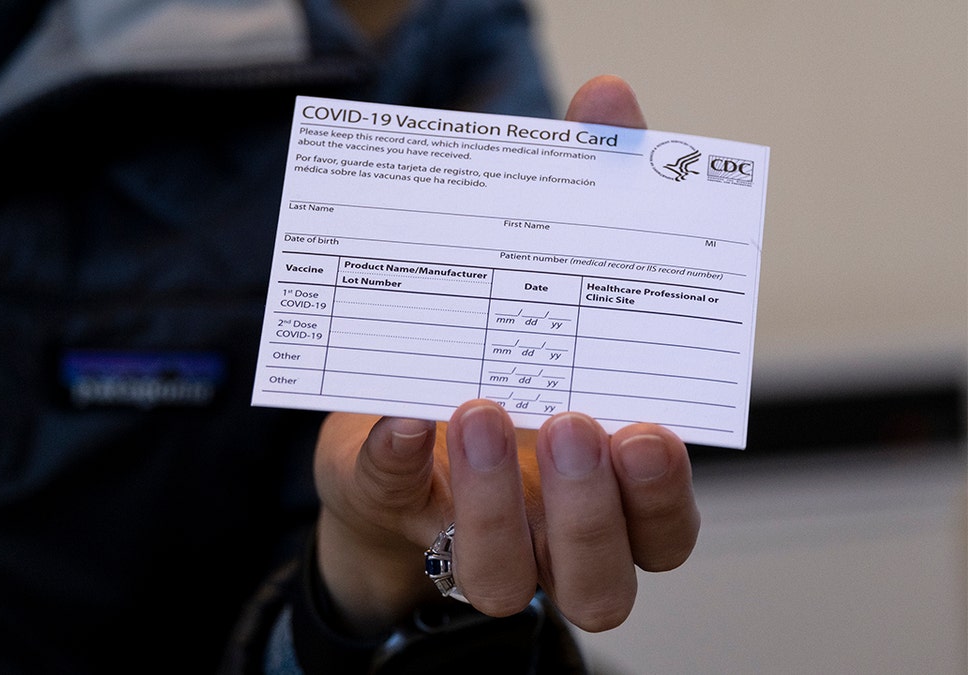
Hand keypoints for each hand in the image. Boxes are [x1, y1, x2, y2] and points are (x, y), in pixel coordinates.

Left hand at [312, 76, 698, 635]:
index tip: (649, 429)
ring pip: (507, 581)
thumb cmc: (509, 347)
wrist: (411, 418)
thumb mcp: (553, 274)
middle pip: (602, 577)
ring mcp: (478, 535)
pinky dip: (397, 460)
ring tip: (473, 408)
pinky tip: (399, 410)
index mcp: (611, 489)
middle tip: (568, 420)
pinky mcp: (403, 513)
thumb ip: (594, 194)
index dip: (662, 494)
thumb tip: (609, 102)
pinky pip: (398, 508)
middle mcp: (555, 533)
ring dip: (497, 506)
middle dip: (589, 508)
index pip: (666, 524)